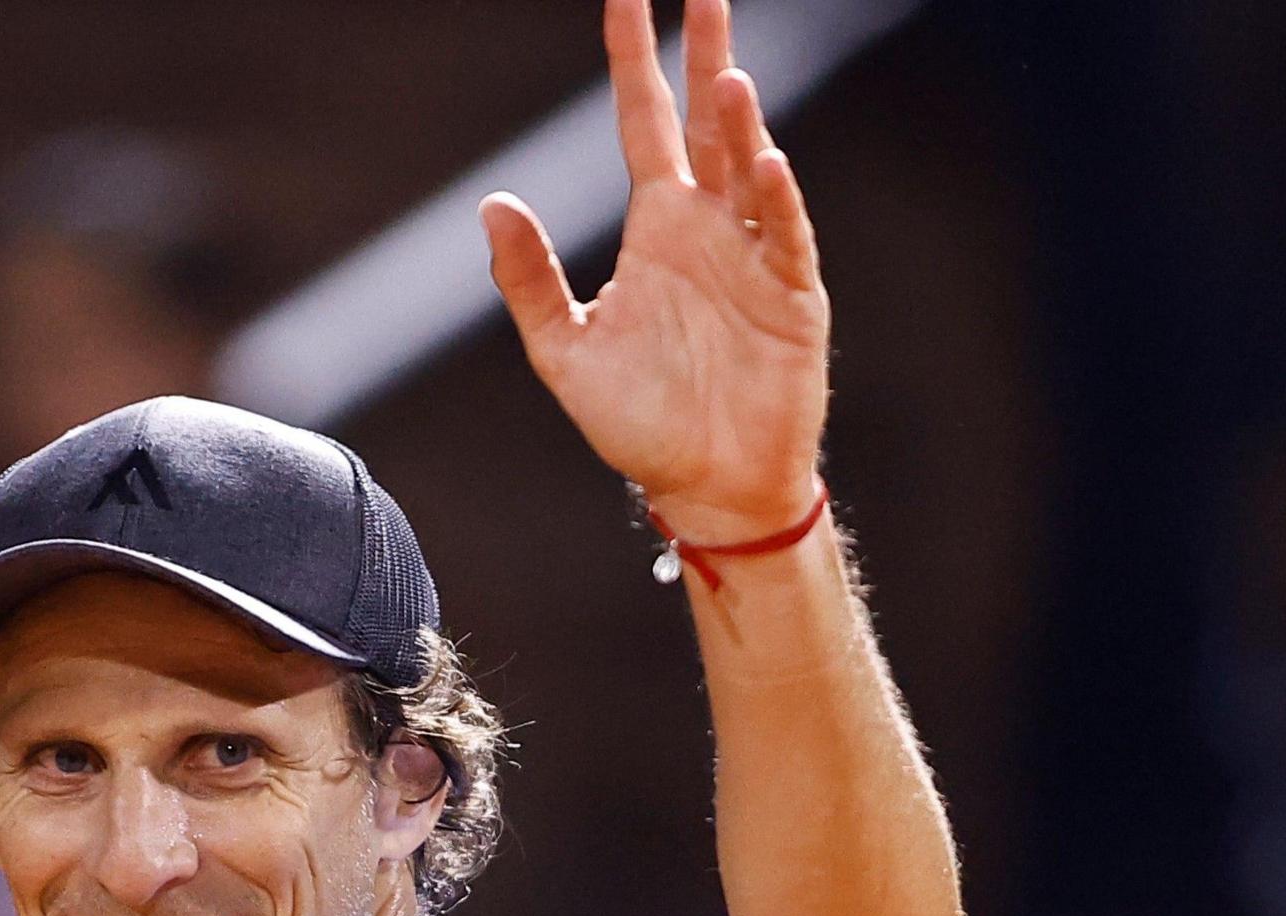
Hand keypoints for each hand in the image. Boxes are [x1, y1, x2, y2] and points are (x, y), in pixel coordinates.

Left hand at [482, 0, 828, 540]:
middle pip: (708, 121)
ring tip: (727, 77)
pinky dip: (776, 200)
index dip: (633, 61)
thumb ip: (529, 281)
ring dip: (740, 124)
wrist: (706, 489)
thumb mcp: (565, 353)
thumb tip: (492, 203)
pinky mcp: (793, 298)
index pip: (643, 122)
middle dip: (706, 56)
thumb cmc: (641, 423)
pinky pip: (785, 237)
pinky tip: (762, 162)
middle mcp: (708, 227)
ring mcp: (755, 256)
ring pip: (748, 168)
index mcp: (657, 228)